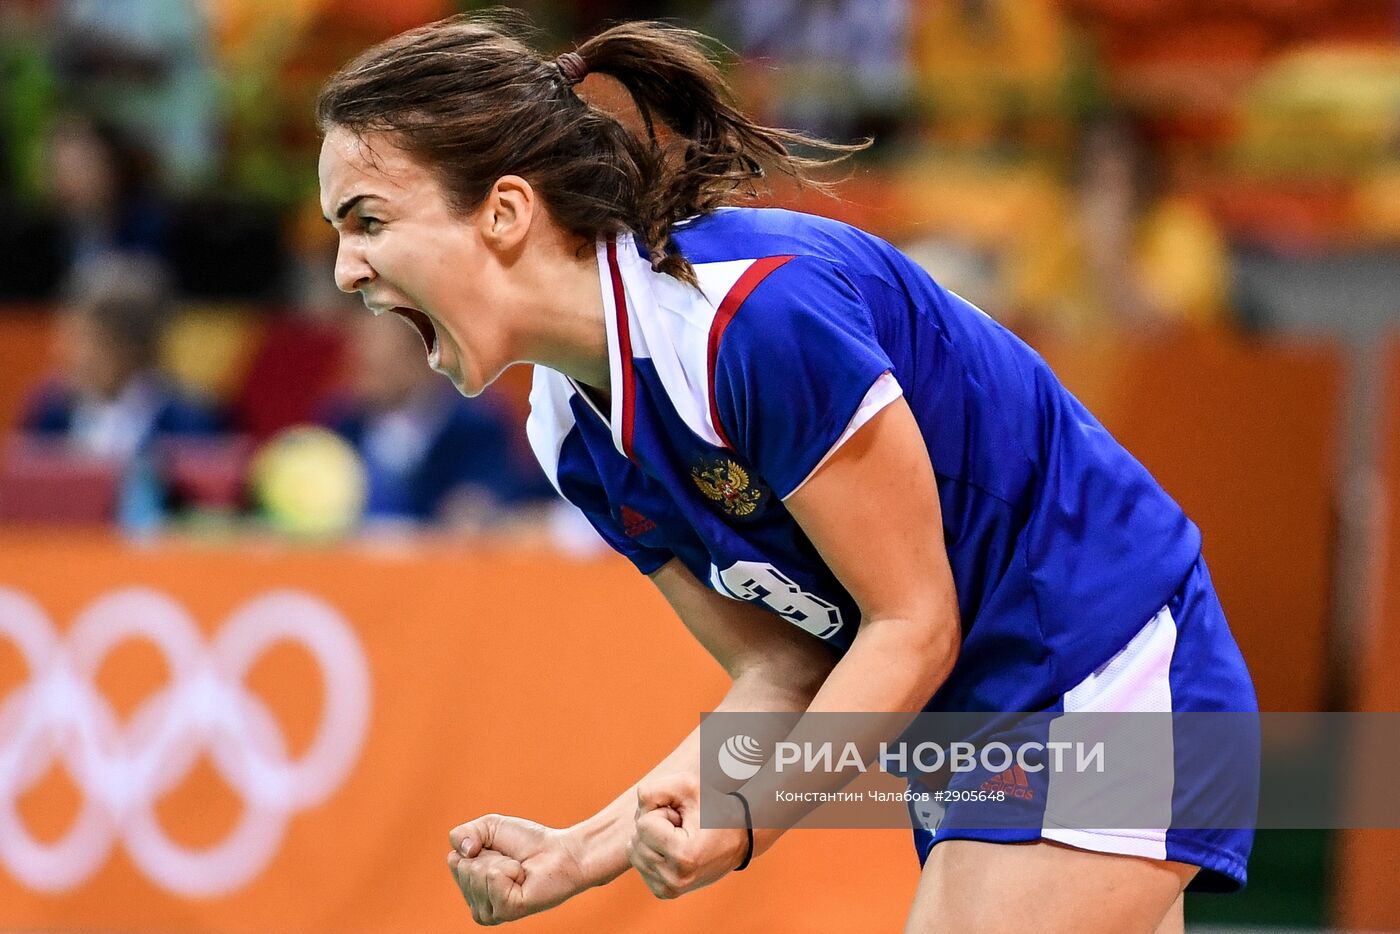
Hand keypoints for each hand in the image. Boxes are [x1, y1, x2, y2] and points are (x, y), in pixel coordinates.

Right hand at [448, 814, 588, 924]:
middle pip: (463, 867)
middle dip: (490, 854)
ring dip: (502, 862)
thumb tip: (464, 852)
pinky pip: (494, 878)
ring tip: (519, 869)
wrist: (561, 852)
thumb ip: (463, 834)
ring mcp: (490, 911)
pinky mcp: (505, 911)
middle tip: (511, 860)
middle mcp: (476, 904)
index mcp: (470, 887)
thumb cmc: (527, 843)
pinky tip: (523, 877)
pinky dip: (511, 869)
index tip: (498, 850)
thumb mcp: (489, 827)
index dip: (477, 845)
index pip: (453, 860)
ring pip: (476, 872)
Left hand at [627, 774, 748, 898]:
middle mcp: (675, 879)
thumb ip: (653, 790)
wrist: (738, 838)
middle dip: (656, 825)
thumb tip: (636, 812)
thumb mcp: (687, 786)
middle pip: (636, 839)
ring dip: (653, 839)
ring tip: (680, 837)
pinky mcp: (665, 892)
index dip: (663, 812)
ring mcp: (670, 889)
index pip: (643, 824)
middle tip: (683, 827)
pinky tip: (675, 850)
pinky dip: (652, 852)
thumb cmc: (713, 808)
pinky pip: (640, 863)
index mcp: (683, 856)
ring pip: (634, 852)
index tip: (685, 819)